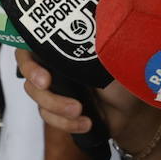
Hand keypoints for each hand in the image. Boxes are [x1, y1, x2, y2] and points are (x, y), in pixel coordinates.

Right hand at [15, 48, 143, 136]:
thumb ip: (89, 45)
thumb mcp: (107, 53)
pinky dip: (67, 124)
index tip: (44, 78)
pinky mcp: (60, 113)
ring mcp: (56, 91)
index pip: (29, 49)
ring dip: (58, 109)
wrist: (133, 106)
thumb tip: (78, 35)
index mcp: (61, 47)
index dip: (28, 64)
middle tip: (56, 97)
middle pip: (30, 80)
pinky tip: (86, 123)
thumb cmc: (121, 72)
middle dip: (44, 92)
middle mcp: (54, 68)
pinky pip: (51, 119)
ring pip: (40, 102)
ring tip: (79, 111)